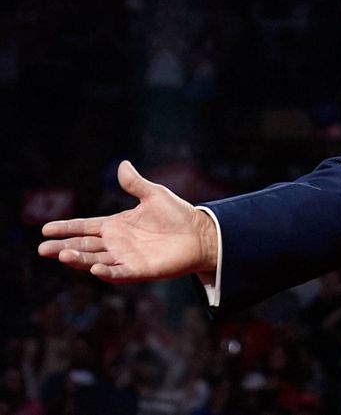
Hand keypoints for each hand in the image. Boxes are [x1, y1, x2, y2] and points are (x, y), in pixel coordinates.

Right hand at [37, 161, 218, 282]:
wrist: (201, 234)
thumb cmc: (178, 215)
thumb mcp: (155, 195)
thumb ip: (136, 184)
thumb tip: (123, 164)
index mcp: (116, 225)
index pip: (84, 227)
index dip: (66, 228)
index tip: (44, 229)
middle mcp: (116, 243)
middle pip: (83, 246)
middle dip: (63, 247)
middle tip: (43, 248)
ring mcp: (126, 258)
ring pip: (95, 260)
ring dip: (79, 259)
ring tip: (62, 255)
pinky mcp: (139, 270)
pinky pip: (119, 273)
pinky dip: (107, 272)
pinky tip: (95, 268)